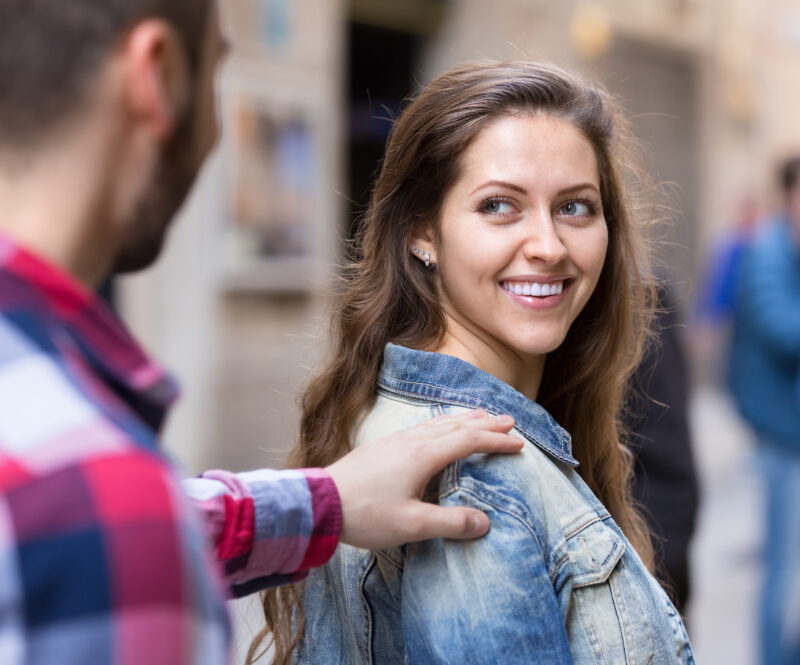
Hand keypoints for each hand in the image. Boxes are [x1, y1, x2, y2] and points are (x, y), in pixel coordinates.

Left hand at [325, 410, 521, 548]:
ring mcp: (396, 440)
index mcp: (423, 455)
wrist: (320, 502)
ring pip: (439, 422)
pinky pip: (423, 426)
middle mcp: (412, 440)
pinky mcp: (383, 446)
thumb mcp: (411, 525)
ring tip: (481, 416)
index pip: (469, 441)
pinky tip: (438, 429)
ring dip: (464, 419)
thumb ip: (451, 523)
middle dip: (485, 423)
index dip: (496, 441)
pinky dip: (443, 424)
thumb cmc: (365, 514)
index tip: (518, 444)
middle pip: (457, 425)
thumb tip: (485, 522)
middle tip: (509, 421)